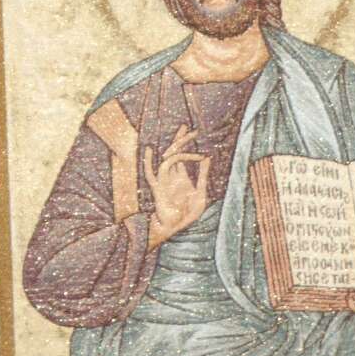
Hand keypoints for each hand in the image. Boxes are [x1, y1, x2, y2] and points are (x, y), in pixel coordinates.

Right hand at [146, 126, 211, 245]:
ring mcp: (164, 180)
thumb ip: (202, 176)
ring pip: (167, 159)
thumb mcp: (200, 194)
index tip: (192, 131)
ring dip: (176, 149)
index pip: (183, 155)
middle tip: (188, 128)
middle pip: (175, 152)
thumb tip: (206, 158)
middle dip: (181, 140)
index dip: (186, 143)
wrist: (174, 227)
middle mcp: (172, 176)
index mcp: (181, 177)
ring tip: (185, 140)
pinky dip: (148, 161)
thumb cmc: (187, 214)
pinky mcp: (157, 188)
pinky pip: (151, 173)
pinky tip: (150, 151)